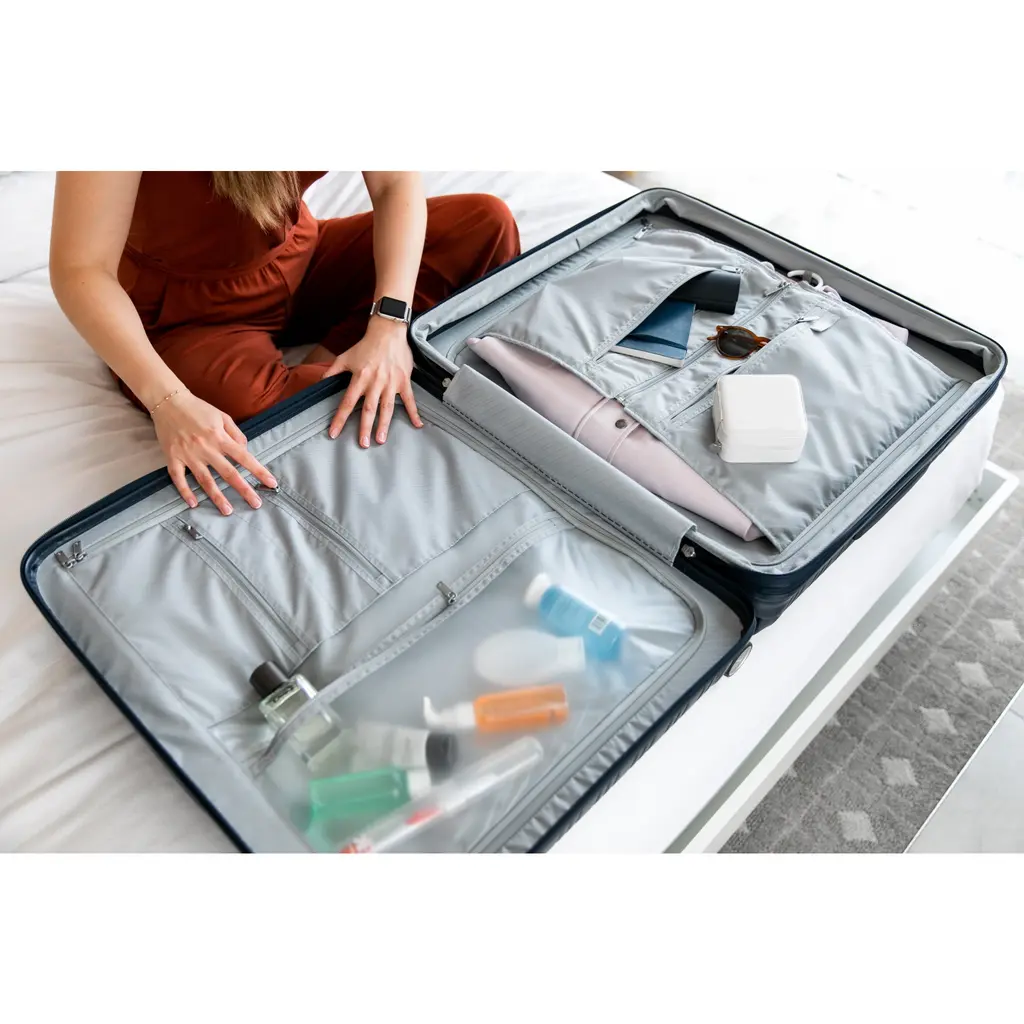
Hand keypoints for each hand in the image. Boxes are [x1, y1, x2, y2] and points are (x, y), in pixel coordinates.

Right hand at [152, 390, 277, 514]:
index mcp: (220, 437)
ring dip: (217, 497)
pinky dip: (185, 492)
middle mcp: (206, 448)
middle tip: (256, 504)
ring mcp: (188, 454)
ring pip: (205, 480)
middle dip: (244, 489)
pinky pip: (179, 478)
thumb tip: (245, 449)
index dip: (259, 471)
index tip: (271, 483)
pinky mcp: (172, 457)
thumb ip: (236, 433)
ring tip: (228, 511)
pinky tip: (193, 504)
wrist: (168, 401)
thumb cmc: (198, 408)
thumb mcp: (222, 416)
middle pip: (228, 473)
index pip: (244, 457)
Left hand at [323, 316, 423, 444]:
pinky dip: (414, 412)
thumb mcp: (345, 357)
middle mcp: (375, 382)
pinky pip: (409, 399)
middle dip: (365, 427)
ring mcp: (391, 383)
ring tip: (381, 440)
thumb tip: (319, 383)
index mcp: (359, 378)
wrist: (388, 331)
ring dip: (384, 425)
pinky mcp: (403, 381)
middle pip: (368, 409)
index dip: (339, 419)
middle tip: (363, 444)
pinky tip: (417, 425)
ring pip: (387, 408)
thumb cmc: (366, 345)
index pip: (347, 402)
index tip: (334, 433)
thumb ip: (332, 372)